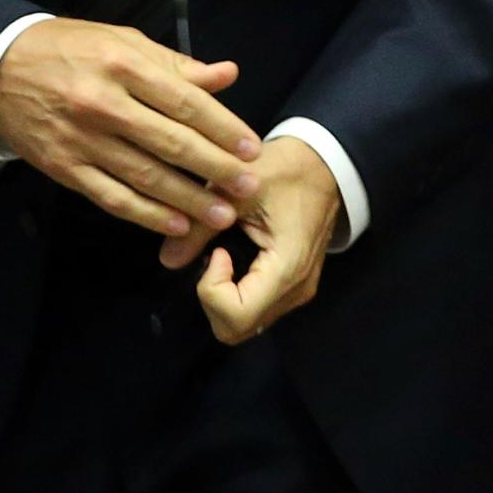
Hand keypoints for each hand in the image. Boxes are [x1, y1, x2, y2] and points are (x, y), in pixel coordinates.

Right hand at [0, 18, 261, 241]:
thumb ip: (175, 65)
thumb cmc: (70, 49)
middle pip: (171, 143)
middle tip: (248, 188)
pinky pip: (111, 197)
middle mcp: (103, 103)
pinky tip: (174, 224)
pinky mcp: (63, 168)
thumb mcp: (122, 41)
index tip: (250, 148)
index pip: (185, 101)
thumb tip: (227, 75)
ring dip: (188, 199)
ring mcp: (81, 139)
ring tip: (222, 215)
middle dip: (215, 169)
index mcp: (123, 64)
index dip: (223, 128)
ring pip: (145, 176)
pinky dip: (145, 214)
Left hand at [177, 137, 342, 343]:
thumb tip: (167, 259)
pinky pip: (256, 309)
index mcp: (288, 268)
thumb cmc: (287, 169)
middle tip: (214, 255)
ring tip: (223, 253)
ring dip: (223, 297)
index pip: (236, 316)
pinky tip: (234, 257)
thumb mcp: (238, 189)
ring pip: (245, 324)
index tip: (217, 251)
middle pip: (237, 328)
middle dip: (213, 298)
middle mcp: (296, 291)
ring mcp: (297, 293)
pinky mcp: (293, 288)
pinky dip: (235, 293)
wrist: (325, 163)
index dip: (212, 290)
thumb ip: (200, 226)